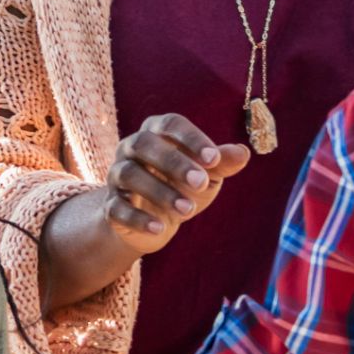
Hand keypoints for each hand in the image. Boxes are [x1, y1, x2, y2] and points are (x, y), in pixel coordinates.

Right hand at [100, 113, 245, 255]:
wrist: (157, 221)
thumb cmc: (184, 186)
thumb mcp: (207, 174)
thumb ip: (222, 163)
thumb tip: (243, 153)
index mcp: (157, 132)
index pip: (170, 125)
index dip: (192, 139)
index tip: (214, 159)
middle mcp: (131, 147)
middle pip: (144, 144)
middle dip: (173, 163)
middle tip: (201, 183)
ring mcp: (117, 175)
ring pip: (129, 175)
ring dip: (159, 191)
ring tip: (188, 210)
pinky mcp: (110, 205)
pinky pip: (117, 208)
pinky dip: (138, 219)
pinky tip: (160, 228)